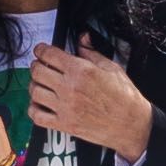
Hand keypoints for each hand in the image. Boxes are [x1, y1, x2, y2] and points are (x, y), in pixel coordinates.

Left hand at [28, 43, 153, 160]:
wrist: (132, 125)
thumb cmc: (125, 98)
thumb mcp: (112, 68)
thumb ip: (92, 53)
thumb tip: (83, 40)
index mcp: (81, 71)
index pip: (49, 55)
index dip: (41, 50)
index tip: (41, 51)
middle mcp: (70, 88)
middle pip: (37, 71)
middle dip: (37, 66)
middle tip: (41, 66)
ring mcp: (65, 107)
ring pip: (34, 92)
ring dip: (35, 86)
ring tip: (42, 85)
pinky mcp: (64, 124)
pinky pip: (37, 116)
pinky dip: (34, 109)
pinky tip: (41, 104)